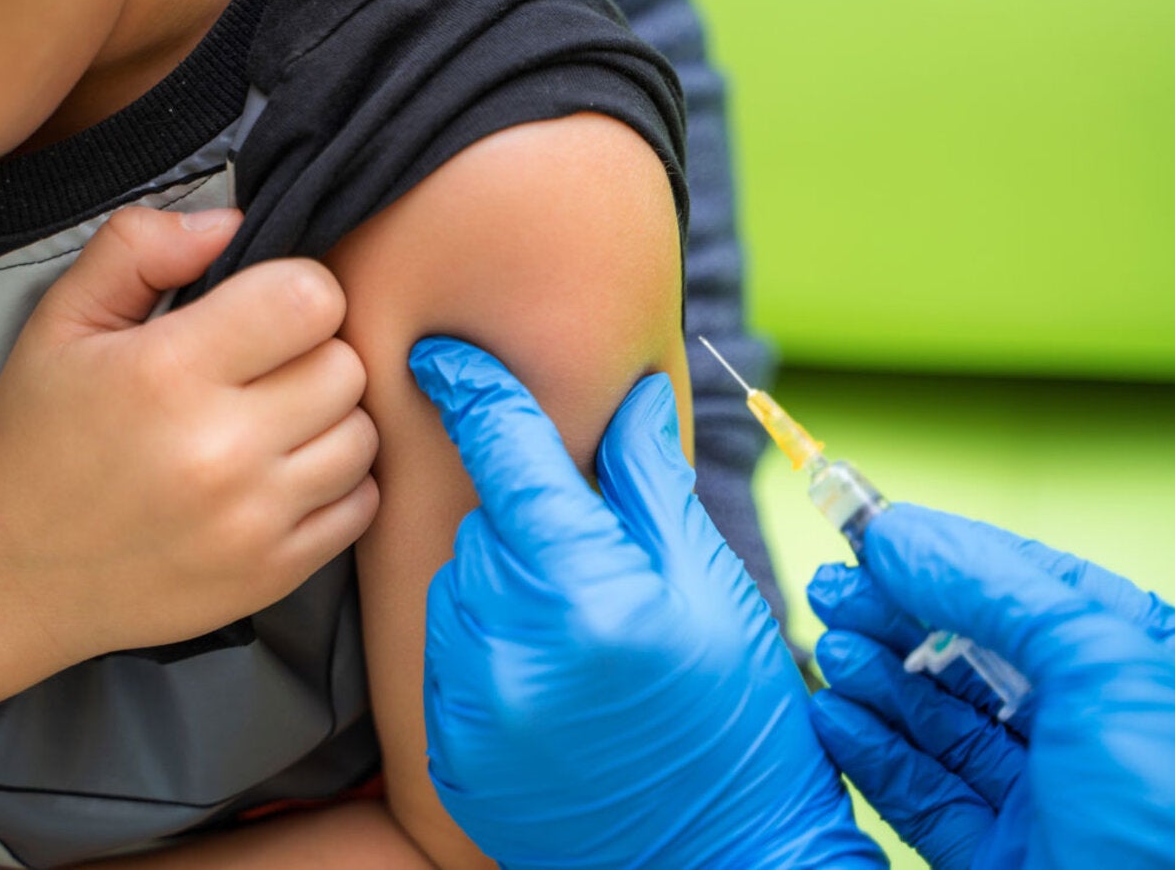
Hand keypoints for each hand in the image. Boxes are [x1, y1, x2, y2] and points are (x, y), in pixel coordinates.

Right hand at [0, 206, 378, 668]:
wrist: (13, 574)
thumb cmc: (41, 438)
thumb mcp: (62, 322)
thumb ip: (139, 249)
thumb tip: (231, 221)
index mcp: (168, 373)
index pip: (311, 299)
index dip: (298, 292)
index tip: (266, 312)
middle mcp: (221, 450)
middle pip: (347, 367)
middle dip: (314, 356)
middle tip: (265, 372)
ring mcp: (253, 520)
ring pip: (363, 435)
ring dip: (331, 421)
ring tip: (275, 424)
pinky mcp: (275, 574)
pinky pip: (362, 505)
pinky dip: (338, 485)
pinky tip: (285, 476)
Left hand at [410, 336, 882, 869]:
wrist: (715, 857)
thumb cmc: (732, 717)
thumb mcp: (709, 588)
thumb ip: (652, 484)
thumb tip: (626, 396)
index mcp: (584, 588)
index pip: (505, 455)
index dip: (474, 392)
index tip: (443, 355)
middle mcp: (508, 643)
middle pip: (484, 523)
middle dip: (530, 518)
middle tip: (595, 559)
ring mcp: (470, 703)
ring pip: (461, 584)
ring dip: (506, 581)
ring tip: (581, 629)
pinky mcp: (453, 748)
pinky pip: (448, 652)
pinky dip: (488, 641)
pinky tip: (548, 673)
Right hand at [806, 503, 1174, 868]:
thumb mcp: (1107, 668)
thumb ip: (998, 590)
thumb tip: (903, 534)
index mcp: (1145, 669)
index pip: (1028, 587)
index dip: (943, 557)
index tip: (866, 532)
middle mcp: (1096, 733)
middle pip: (975, 655)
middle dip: (897, 618)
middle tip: (831, 591)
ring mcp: (1049, 803)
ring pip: (943, 726)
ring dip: (879, 683)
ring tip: (828, 649)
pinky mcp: (1003, 864)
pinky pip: (924, 798)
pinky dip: (874, 757)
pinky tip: (835, 719)